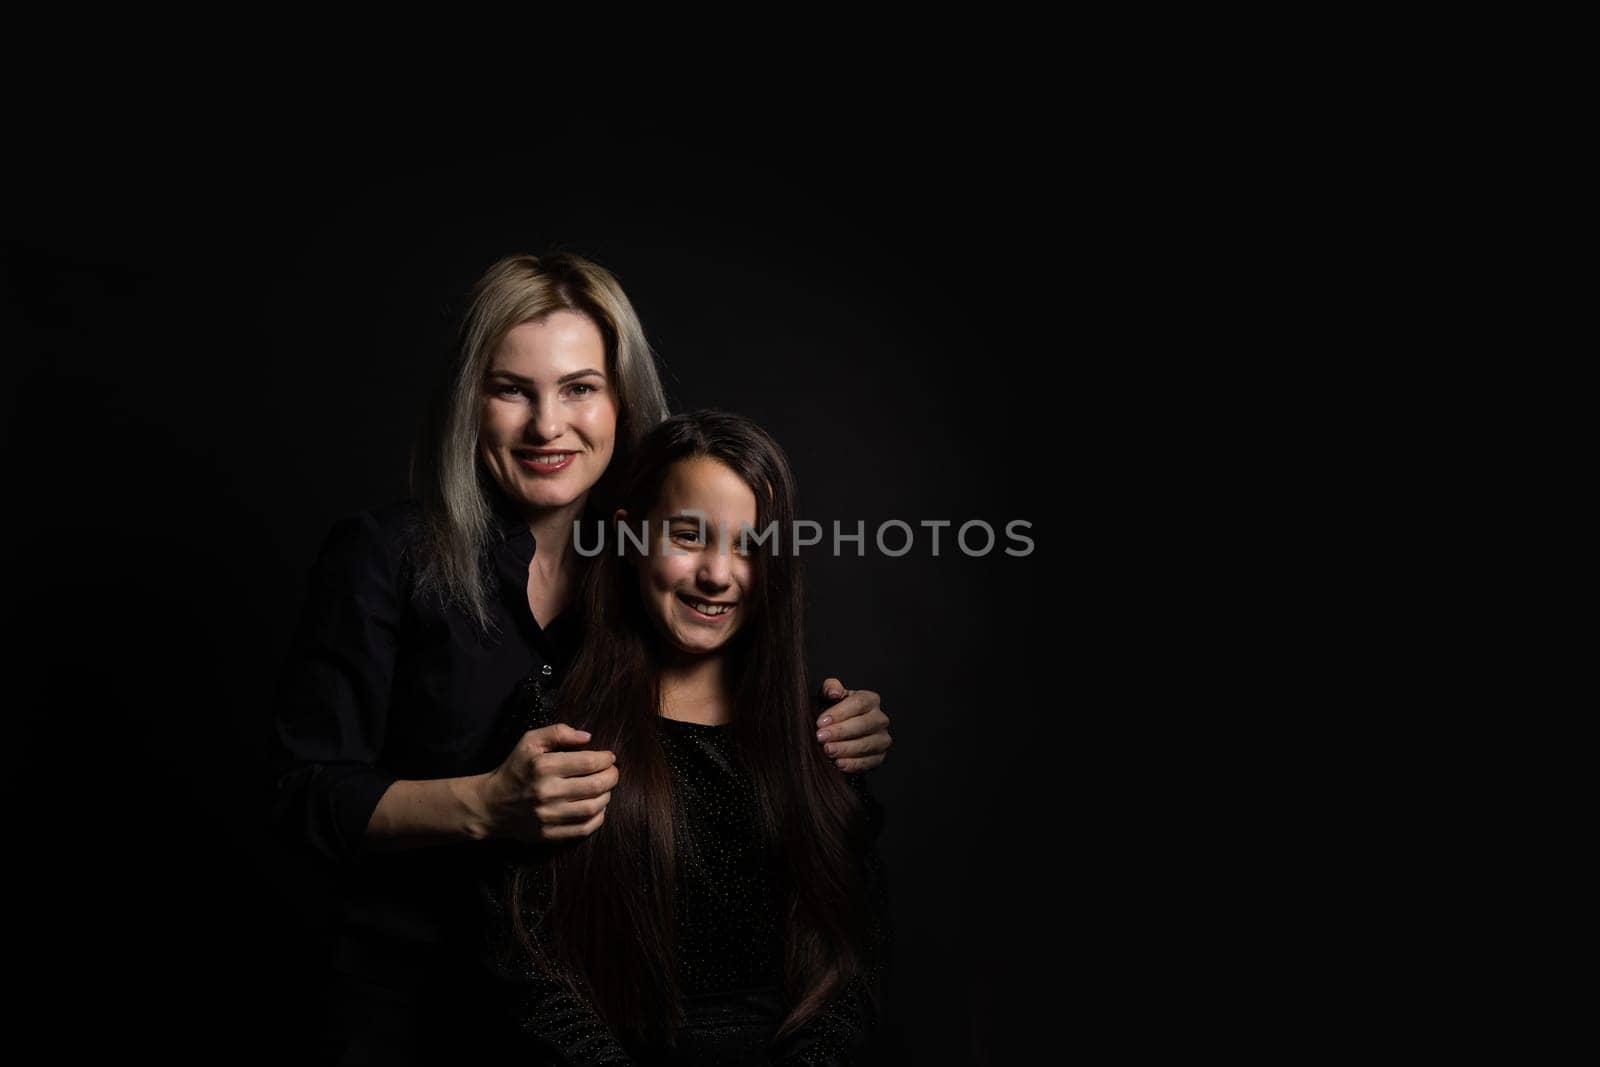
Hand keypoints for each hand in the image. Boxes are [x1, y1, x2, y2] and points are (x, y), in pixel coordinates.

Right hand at [476, 723, 617, 842]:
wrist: (491, 805)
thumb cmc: (514, 769)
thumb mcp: (529, 742)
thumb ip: (558, 732)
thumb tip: (587, 737)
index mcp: (544, 767)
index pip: (589, 762)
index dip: (606, 759)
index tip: (609, 758)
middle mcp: (547, 792)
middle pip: (596, 785)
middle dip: (612, 777)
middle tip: (612, 772)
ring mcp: (548, 816)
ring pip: (594, 808)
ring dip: (607, 796)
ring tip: (604, 788)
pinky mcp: (549, 835)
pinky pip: (584, 829)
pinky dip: (598, 818)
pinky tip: (597, 808)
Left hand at [815, 678, 891, 772]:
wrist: (838, 734)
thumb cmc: (833, 712)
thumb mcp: (828, 696)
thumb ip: (829, 688)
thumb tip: (834, 692)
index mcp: (870, 700)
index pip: (858, 703)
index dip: (839, 712)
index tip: (820, 722)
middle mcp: (880, 719)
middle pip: (863, 724)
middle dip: (840, 732)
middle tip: (820, 737)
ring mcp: (882, 739)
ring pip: (867, 744)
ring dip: (845, 748)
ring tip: (828, 750)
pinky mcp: (879, 757)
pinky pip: (869, 762)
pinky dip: (853, 764)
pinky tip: (839, 764)